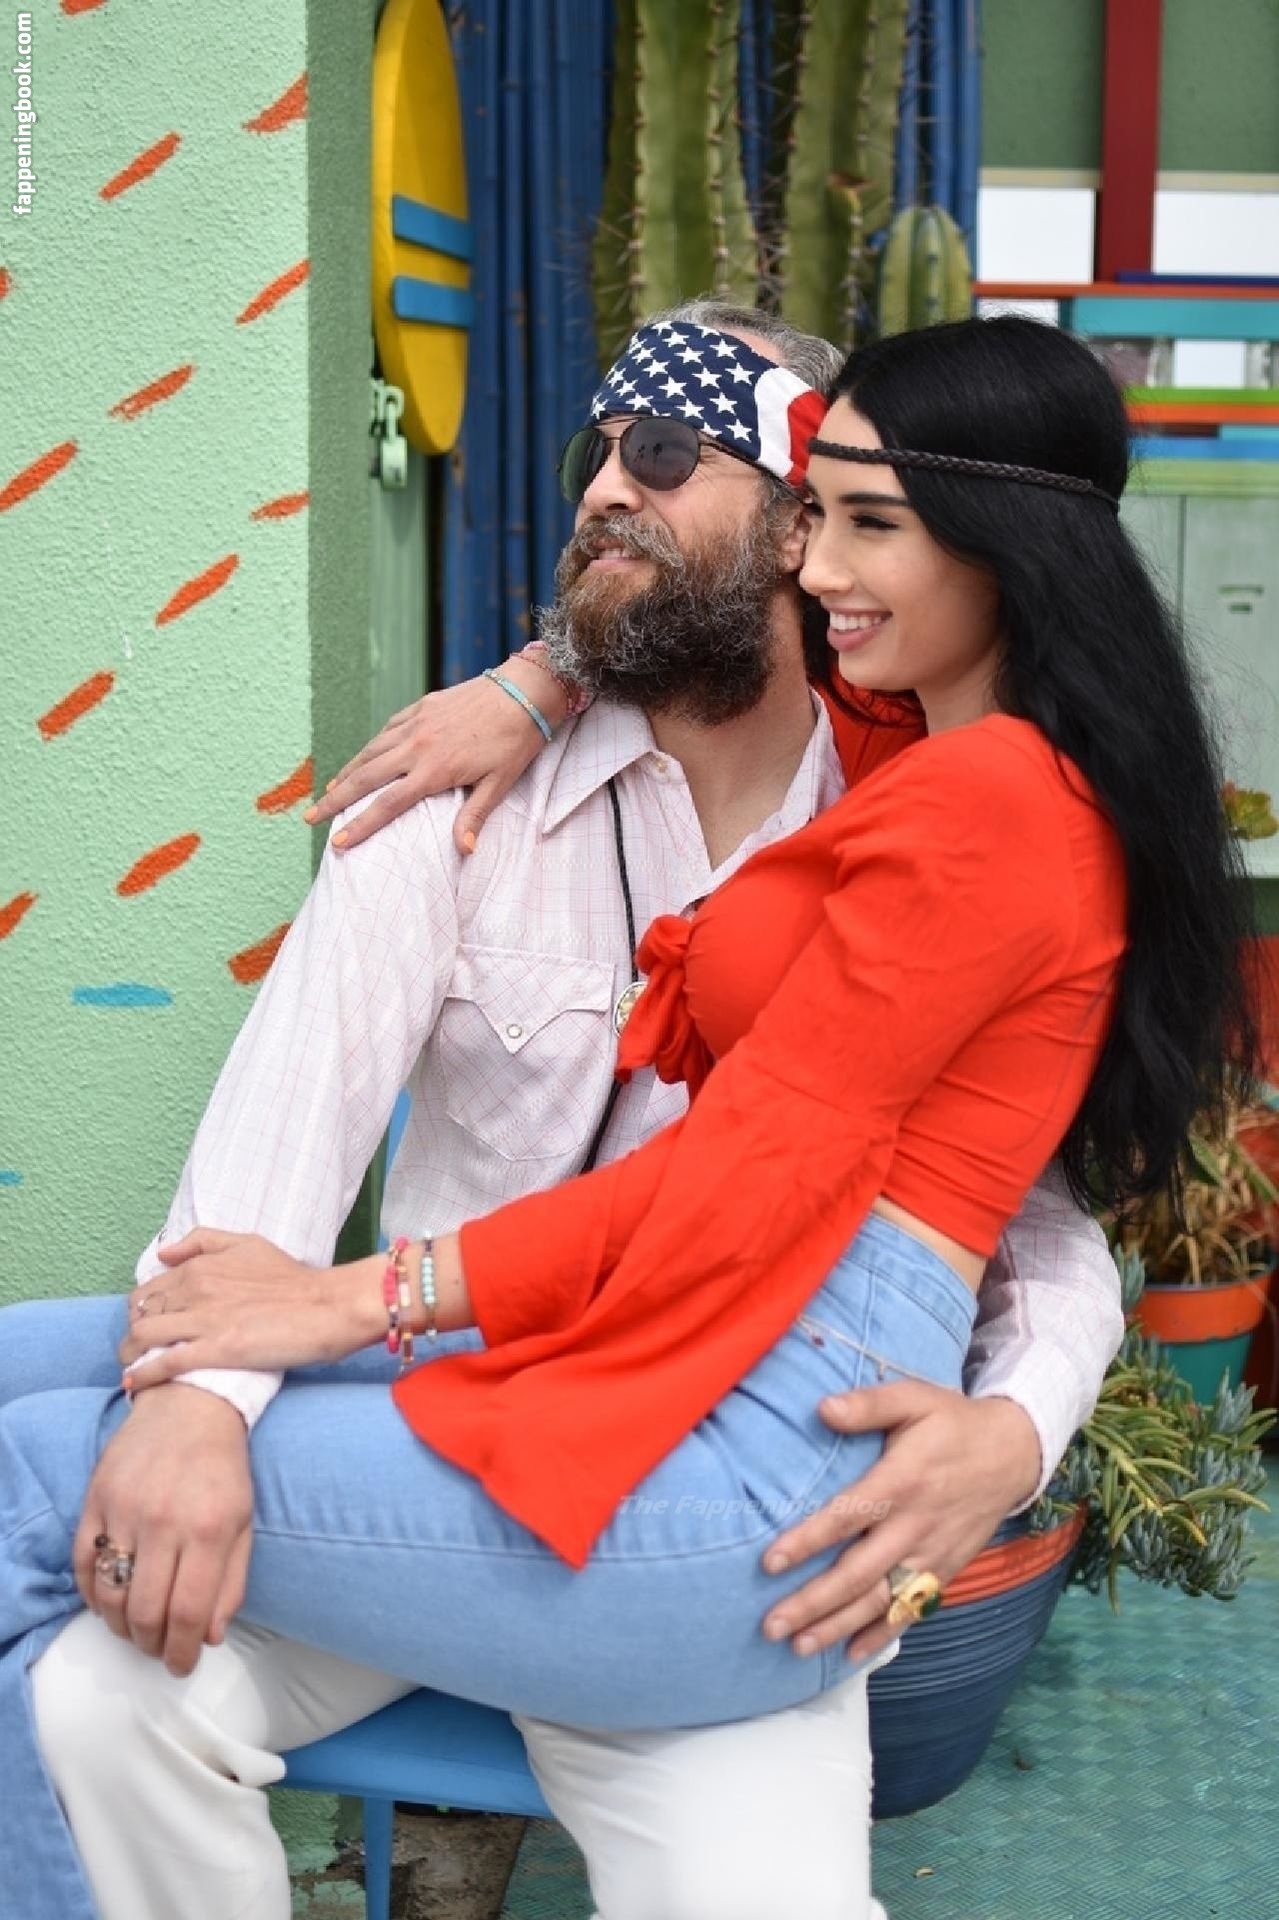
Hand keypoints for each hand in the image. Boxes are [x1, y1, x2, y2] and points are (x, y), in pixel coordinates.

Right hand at [73, 1384, 253, 1675]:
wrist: (190, 1405)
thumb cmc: (223, 1468)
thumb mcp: (245, 1521)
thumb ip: (232, 1582)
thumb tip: (212, 1636)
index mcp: (210, 1528)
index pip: (189, 1612)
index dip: (183, 1651)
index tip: (181, 1666)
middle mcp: (165, 1520)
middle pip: (146, 1611)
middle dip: (151, 1646)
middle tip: (158, 1651)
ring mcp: (125, 1509)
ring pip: (110, 1595)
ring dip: (121, 1627)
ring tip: (135, 1630)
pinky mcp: (95, 1498)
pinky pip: (82, 1565)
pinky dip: (92, 1595)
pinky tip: (109, 1603)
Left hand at [119, 1230, 378, 1387]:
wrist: (328, 1307)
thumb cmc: (294, 1279)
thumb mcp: (249, 1244)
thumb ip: (204, 1242)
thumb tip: (164, 1254)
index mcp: (201, 1265)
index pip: (149, 1288)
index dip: (141, 1309)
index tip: (147, 1325)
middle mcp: (195, 1288)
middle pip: (140, 1313)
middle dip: (133, 1333)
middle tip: (139, 1350)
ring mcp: (204, 1319)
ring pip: (143, 1337)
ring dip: (131, 1355)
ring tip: (133, 1368)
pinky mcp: (216, 1350)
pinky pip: (164, 1363)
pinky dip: (143, 1375)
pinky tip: (135, 1384)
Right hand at [305, 657, 569, 855]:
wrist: (524, 691)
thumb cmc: (516, 741)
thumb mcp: (500, 784)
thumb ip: (475, 816)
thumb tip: (464, 851)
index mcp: (435, 770)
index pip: (388, 805)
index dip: (360, 825)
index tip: (337, 842)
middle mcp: (417, 746)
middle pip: (366, 777)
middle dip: (336, 799)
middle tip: (311, 816)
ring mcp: (416, 723)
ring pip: (371, 751)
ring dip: (347, 772)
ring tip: (329, 790)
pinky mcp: (422, 706)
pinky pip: (387, 729)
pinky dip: (371, 746)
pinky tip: (363, 756)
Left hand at [759, 1384, 1041, 1664]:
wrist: (1015, 1453)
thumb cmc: (953, 1422)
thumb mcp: (914, 1399)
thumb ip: (868, 1404)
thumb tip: (822, 1409)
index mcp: (902, 1481)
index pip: (847, 1516)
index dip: (808, 1541)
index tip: (769, 1563)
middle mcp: (915, 1526)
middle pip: (858, 1573)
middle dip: (813, 1602)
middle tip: (771, 1626)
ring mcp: (931, 1554)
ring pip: (881, 1600)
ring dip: (838, 1626)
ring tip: (798, 1648)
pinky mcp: (945, 1569)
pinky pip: (911, 1609)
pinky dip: (882, 1634)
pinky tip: (850, 1654)